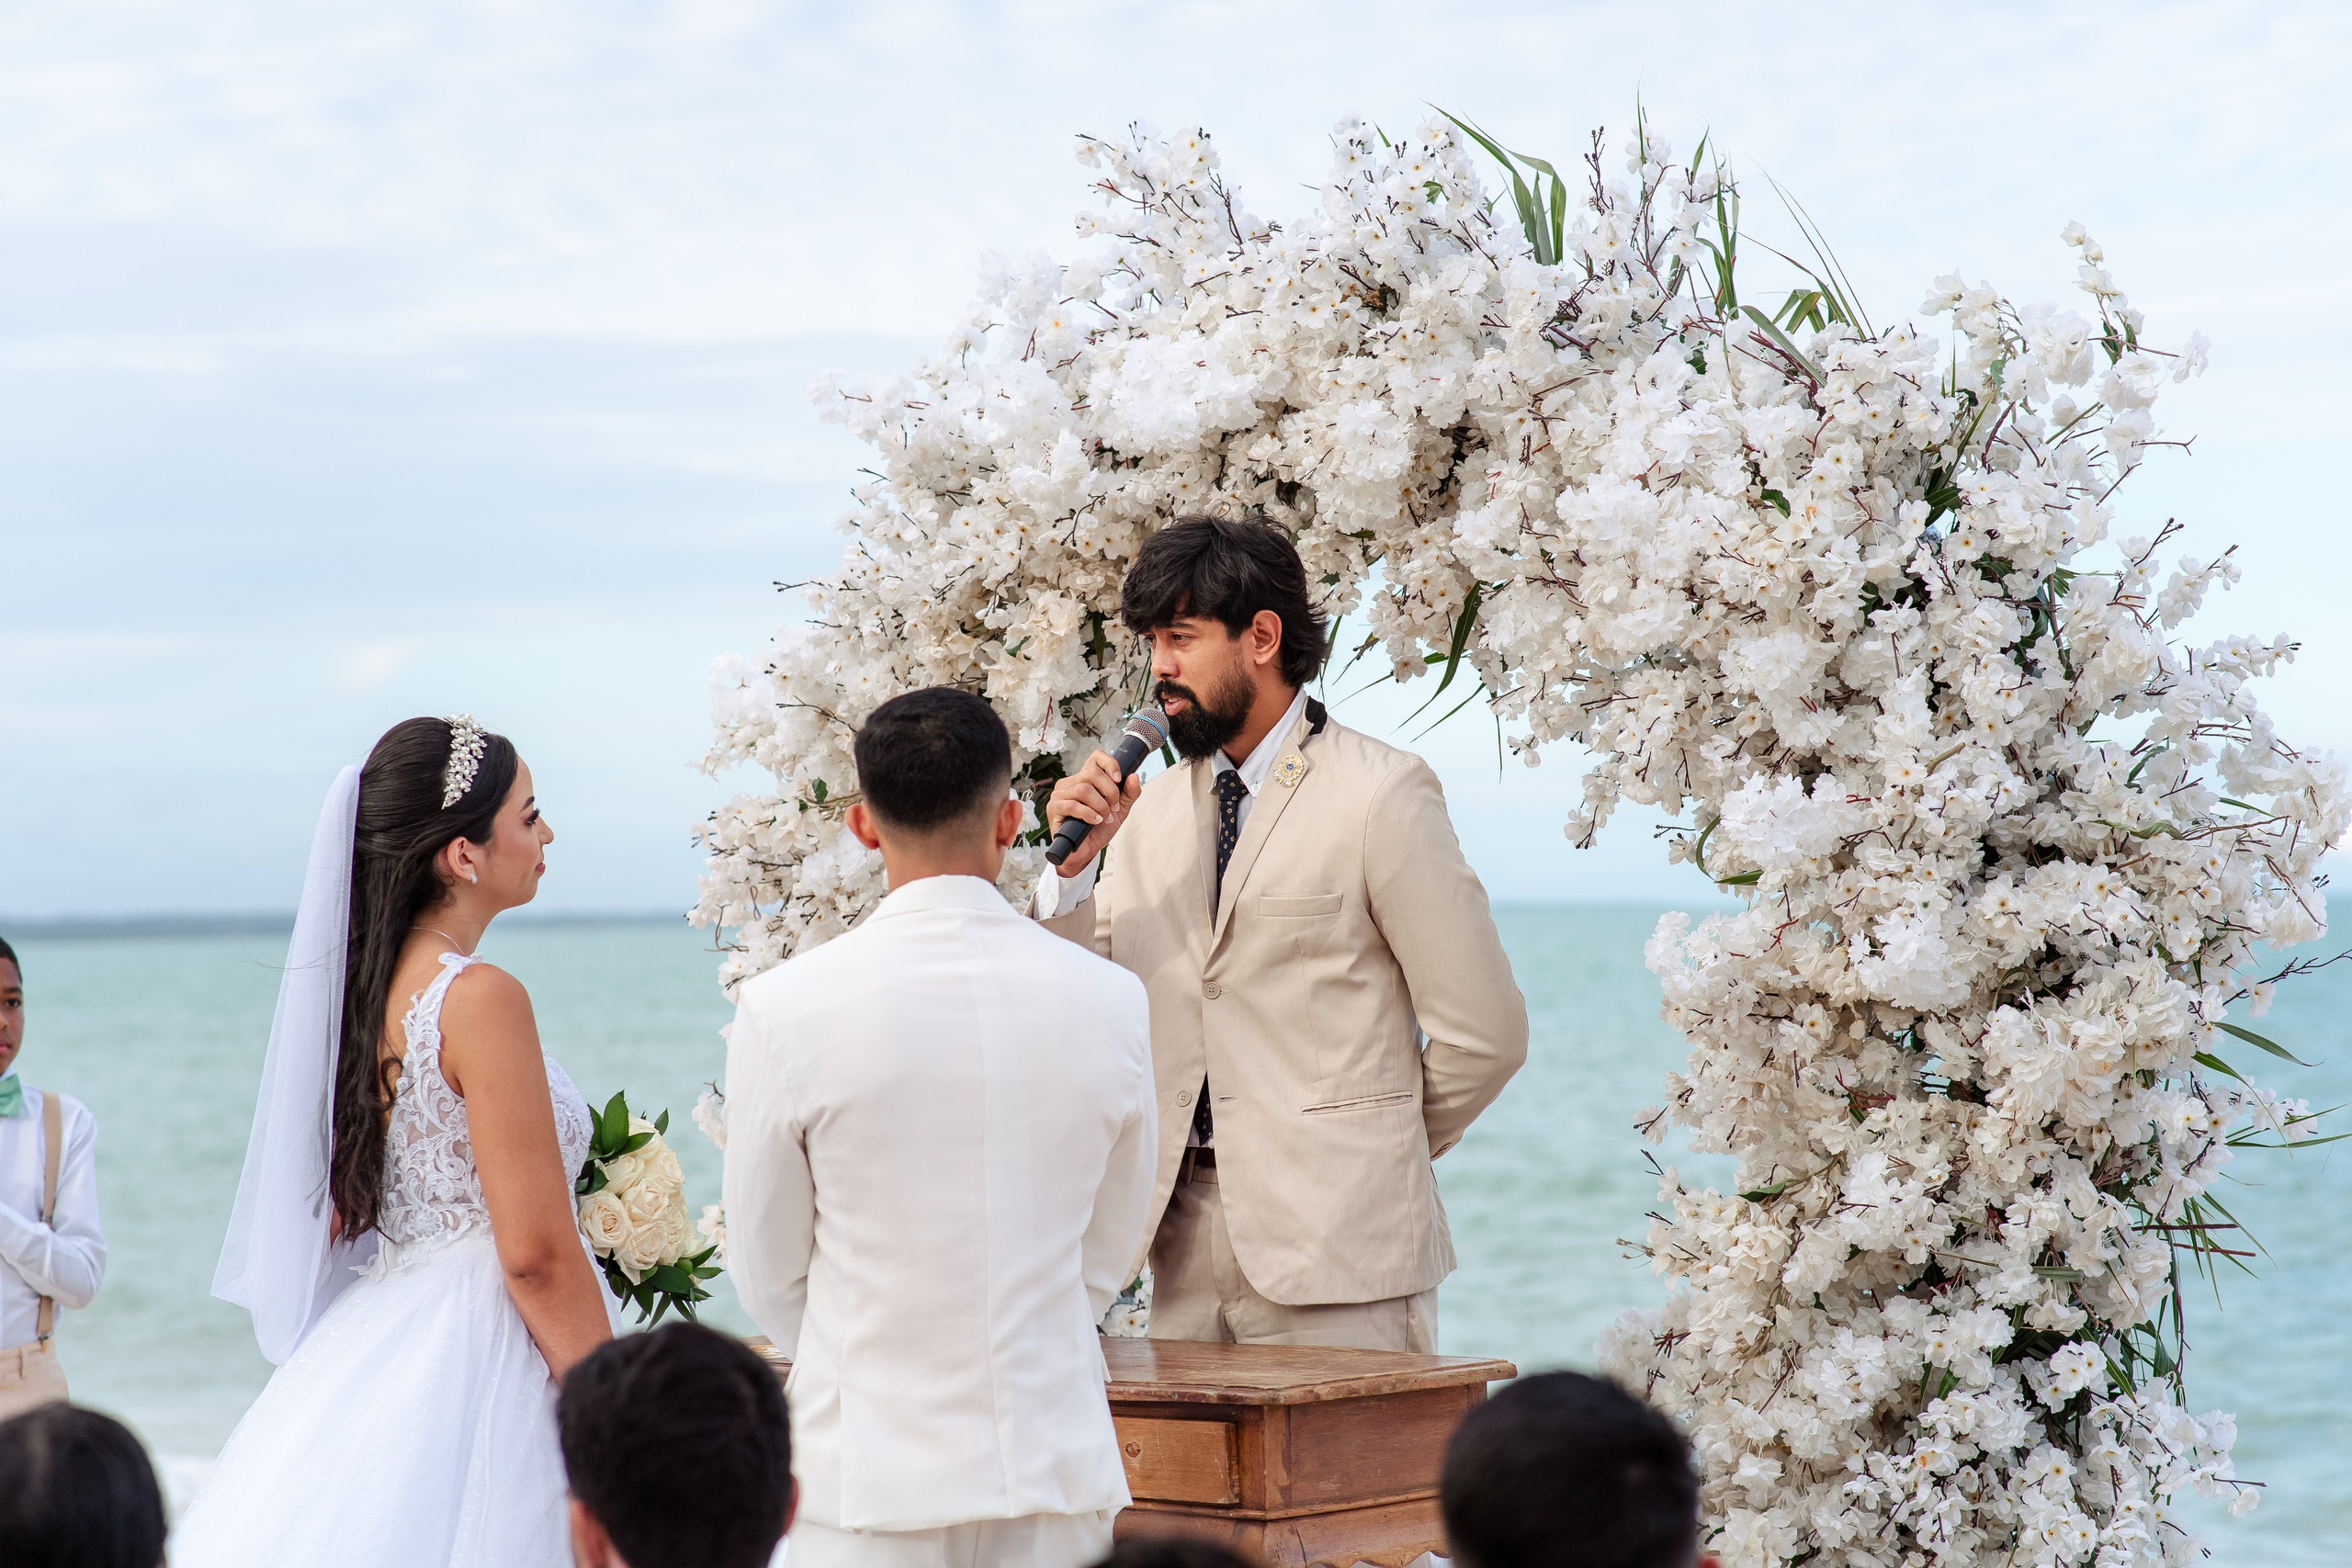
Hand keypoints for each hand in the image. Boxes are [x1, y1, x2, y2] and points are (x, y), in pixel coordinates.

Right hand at [1045, 750, 1142, 875]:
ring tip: (1104, 817)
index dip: (1110, 764)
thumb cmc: (1099, 828)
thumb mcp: (1120, 810)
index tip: (1119, 780)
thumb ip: (1129, 794)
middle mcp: (1071, 782)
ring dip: (1100, 805)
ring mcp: (1060, 794)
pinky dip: (1089, 814)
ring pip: (1084, 789)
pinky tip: (1095, 821)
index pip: (1096, 757)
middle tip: (1113, 808)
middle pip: (1093, 773)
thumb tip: (1133, 776)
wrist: (1086, 851)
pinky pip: (1073, 805)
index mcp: (1086, 778)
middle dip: (1110, 792)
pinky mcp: (1054, 808)